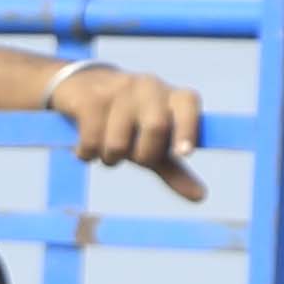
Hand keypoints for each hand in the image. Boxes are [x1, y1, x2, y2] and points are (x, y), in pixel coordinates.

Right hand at [39, 58, 210, 205]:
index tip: (183, 154)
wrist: (83, 86)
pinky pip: (92, 140)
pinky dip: (87, 153)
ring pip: (119, 142)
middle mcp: (149, 86)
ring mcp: (119, 89)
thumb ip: (175, 168)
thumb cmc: (127, 122)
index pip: (188, 104)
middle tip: (133, 156)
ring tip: (107, 148)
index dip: (188, 128)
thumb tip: (201, 197)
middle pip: (156, 127)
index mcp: (171, 97)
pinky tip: (87, 146)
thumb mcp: (152, 144)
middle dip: (143, 154)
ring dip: (110, 158)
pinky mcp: (91, 98)